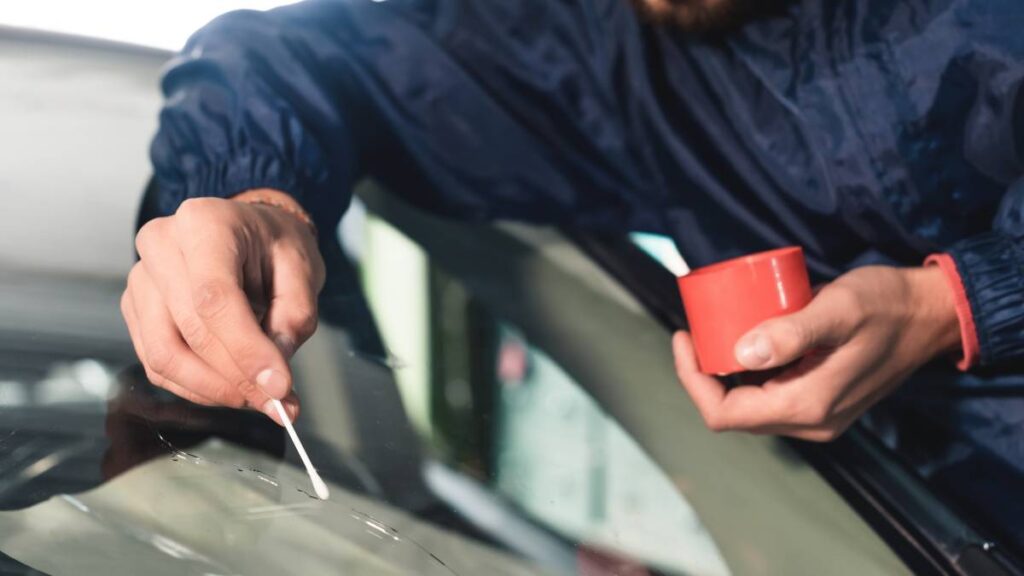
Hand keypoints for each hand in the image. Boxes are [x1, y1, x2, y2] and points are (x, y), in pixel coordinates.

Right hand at [121, 190, 324, 424]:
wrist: (249, 231)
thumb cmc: (274, 245)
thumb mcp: (303, 270)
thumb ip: (294, 319)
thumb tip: (272, 377)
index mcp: (204, 223)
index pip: (214, 298)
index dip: (246, 350)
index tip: (279, 386)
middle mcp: (160, 245)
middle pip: (190, 330)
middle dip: (237, 377)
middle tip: (279, 401)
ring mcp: (140, 278)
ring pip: (165, 355)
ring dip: (214, 389)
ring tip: (257, 395)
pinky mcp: (136, 309)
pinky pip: (157, 363)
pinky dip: (196, 386)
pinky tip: (231, 387)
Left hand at [672, 265, 960, 440]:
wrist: (932, 313)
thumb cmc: (887, 304)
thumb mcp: (838, 309)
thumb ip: (792, 333)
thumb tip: (740, 355)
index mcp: (808, 406)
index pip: (725, 413)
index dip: (692, 379)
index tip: (683, 337)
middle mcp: (811, 421)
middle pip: (733, 411)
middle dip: (705, 374)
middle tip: (695, 330)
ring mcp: (818, 415)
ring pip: (751, 404)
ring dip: (726, 373)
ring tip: (714, 331)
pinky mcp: (824, 400)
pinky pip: (772, 393)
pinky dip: (751, 371)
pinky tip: (745, 339)